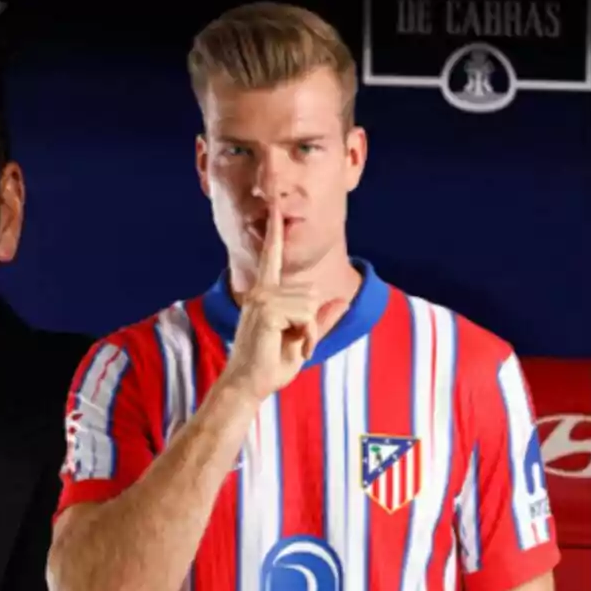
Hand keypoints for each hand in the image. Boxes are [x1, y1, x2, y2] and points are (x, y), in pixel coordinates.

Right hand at [222, 204, 349, 401]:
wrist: (249, 385)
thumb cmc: (270, 365)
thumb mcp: (304, 340)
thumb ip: (322, 319)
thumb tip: (342, 300)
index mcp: (265, 294)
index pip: (272, 258)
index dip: (276, 232)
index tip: (274, 205)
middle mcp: (261, 291)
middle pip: (312, 291)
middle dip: (312, 321)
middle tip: (294, 344)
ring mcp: (262, 299)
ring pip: (311, 303)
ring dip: (311, 331)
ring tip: (291, 346)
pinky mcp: (267, 310)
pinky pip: (307, 316)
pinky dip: (309, 336)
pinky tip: (294, 348)